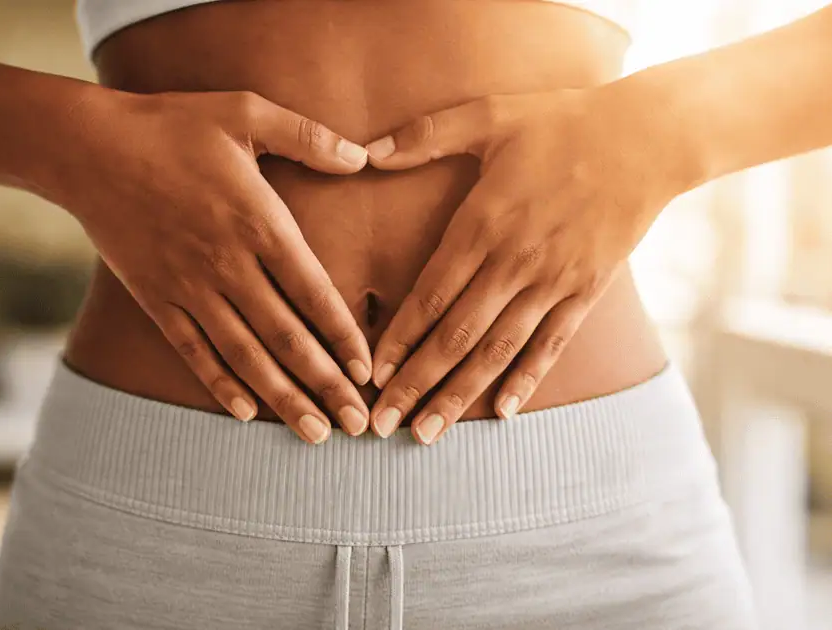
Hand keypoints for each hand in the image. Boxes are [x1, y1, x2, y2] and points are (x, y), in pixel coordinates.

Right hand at [58, 89, 372, 443]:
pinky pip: (194, 351)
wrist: (87, 148)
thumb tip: (362, 158)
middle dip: (326, 385)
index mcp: (258, 223)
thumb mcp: (246, 112)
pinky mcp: (156, 299)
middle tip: (356, 425)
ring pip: (245, 355)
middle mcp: (228, 265)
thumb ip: (308, 136)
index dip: (344, 337)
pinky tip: (246, 413)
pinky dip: (221, 384)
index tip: (369, 372)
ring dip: (283, 398)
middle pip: (287, 337)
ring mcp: (189, 287)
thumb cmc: (172, 125)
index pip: (314, 293)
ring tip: (314, 433)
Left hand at [364, 88, 677, 443]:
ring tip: (427, 435)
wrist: (649, 137)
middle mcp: (513, 263)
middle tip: (380, 425)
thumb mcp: (490, 114)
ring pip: (497, 351)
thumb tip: (366, 151)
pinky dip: (526, 380)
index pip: (429, 295)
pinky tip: (502, 413)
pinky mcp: (586, 292)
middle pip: (454, 337)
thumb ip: (426, 136)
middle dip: (414, 384)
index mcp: (482, 224)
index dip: (397, 339)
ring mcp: (552, 283)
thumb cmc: (562, 122)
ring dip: (459, 396)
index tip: (370, 374)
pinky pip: (551, 346)